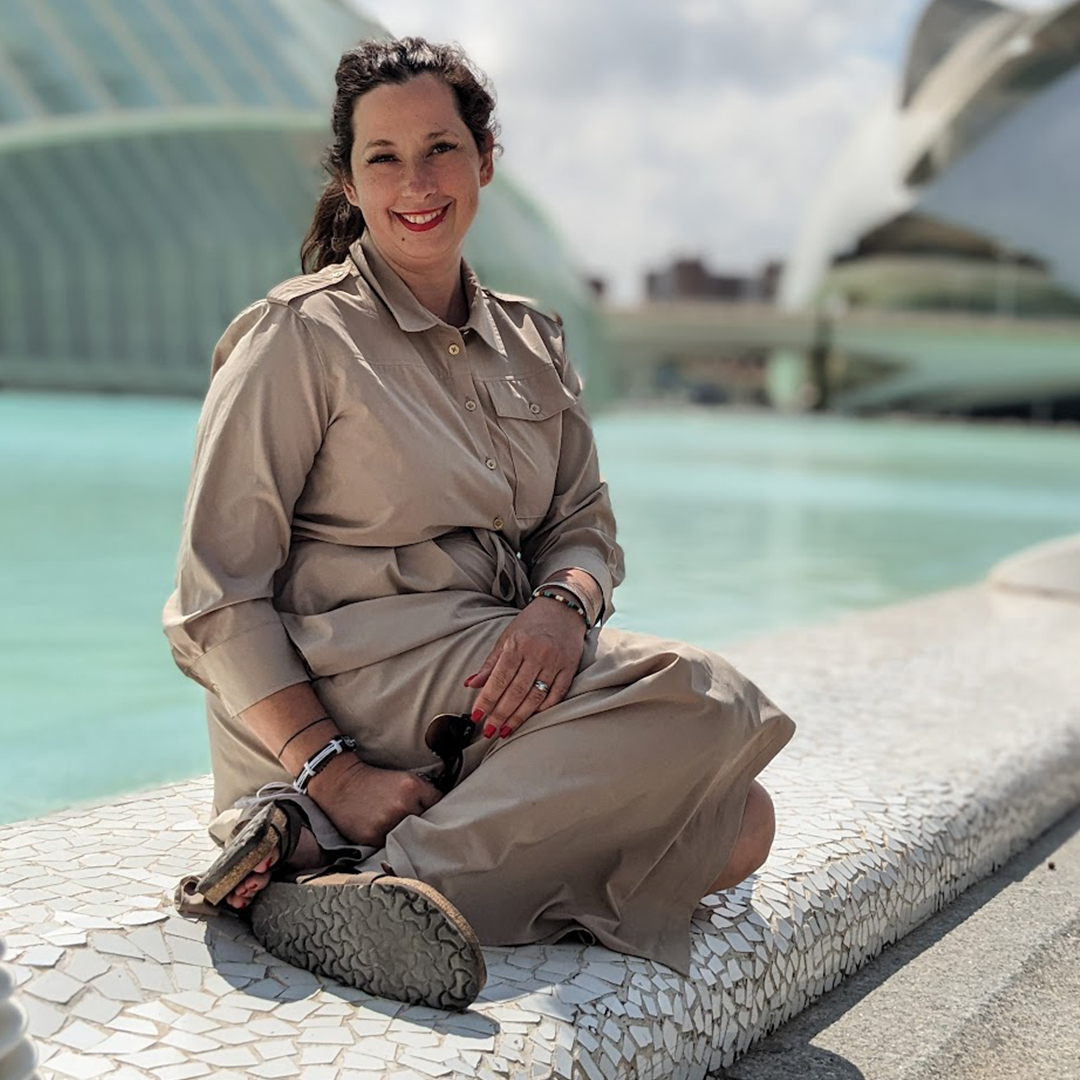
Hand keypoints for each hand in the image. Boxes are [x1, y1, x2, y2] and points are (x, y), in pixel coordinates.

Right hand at [308, 754, 441, 847]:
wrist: (341, 784)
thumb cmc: (374, 780)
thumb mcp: (403, 778)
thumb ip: (423, 793)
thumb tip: (443, 808)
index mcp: (412, 788)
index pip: (439, 803)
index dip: (436, 807)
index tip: (434, 810)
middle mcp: (402, 806)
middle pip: (426, 822)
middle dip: (423, 822)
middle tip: (415, 820)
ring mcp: (387, 823)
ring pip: (410, 837)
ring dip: (407, 835)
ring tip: (398, 826)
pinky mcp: (373, 837)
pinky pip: (391, 846)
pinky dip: (391, 842)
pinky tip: (385, 832)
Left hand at [465, 596, 586, 739]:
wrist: (563, 608)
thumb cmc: (531, 623)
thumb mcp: (506, 637)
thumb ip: (490, 663)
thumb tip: (471, 684)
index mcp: (518, 644)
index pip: (499, 678)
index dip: (487, 700)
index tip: (476, 716)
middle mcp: (537, 653)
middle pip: (516, 692)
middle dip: (500, 714)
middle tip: (489, 731)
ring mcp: (555, 662)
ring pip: (535, 697)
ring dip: (519, 717)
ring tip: (505, 731)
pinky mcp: (569, 668)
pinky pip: (556, 694)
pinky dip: (543, 708)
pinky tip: (530, 718)